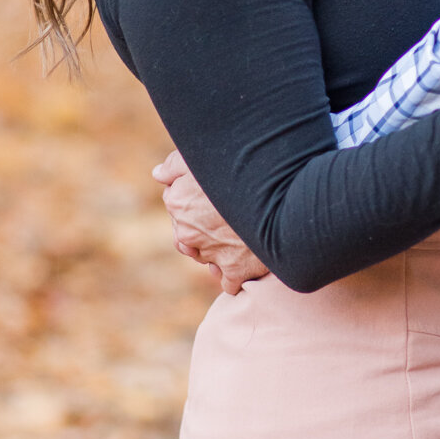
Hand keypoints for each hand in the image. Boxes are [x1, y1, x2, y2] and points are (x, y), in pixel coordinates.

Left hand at [151, 151, 268, 293]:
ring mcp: (211, 254)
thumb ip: (175, 164)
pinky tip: (245, 261)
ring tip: (239, 235)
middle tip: (228, 213)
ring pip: (206, 257)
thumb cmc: (242, 167)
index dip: (195, 195)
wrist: (281, 194)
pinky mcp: (235, 270)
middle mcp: (188, 233)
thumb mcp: (203, 156)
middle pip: (188, 233)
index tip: (214, 191)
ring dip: (217, 250)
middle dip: (203, 226)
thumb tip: (157, 174)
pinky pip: (228, 282)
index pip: (176, 202)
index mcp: (178, 202)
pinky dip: (234, 275)